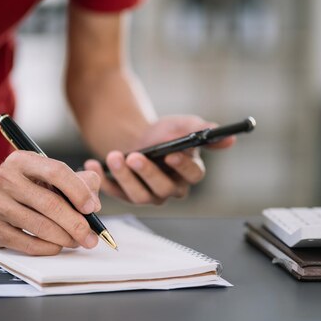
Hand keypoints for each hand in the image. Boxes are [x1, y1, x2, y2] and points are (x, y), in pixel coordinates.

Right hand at [0, 151, 101, 254]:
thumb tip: (94, 204)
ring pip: (40, 226)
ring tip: (77, 241)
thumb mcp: (46, 176)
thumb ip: (77, 182)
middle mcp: (4, 178)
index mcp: (21, 160)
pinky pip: (27, 243)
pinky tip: (57, 246)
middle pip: (50, 203)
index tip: (93, 208)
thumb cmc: (22, 188)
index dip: (78, 191)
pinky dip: (47, 248)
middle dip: (76, 223)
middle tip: (91, 236)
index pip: (56, 172)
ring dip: (65, 238)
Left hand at [84, 115, 235, 204]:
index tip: (172, 153)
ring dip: (125, 177)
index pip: (192, 175)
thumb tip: (230, 139)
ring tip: (114, 156)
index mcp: (190, 174)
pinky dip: (102, 180)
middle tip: (135, 157)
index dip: (182, 166)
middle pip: (163, 189)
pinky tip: (91, 164)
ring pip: (138, 195)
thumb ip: (203, 130)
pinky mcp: (126, 195)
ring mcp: (148, 195)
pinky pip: (115, 192)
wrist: (139, 137)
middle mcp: (171, 189)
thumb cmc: (165, 133)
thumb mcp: (183, 125)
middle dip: (148, 173)